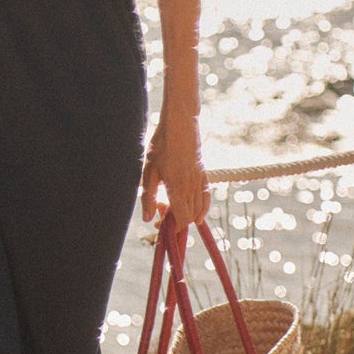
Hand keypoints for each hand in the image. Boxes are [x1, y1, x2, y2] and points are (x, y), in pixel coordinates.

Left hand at [140, 113, 208, 229]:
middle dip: (176, 221)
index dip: (172, 227)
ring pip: (198, 209)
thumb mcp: (149, 171)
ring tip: (171, 207)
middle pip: (189, 217)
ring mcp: (199, 181)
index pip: (181, 219)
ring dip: (187, 215)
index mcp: (177, 189)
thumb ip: (148, 197)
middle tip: (161, 210)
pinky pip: (206, 197)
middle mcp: (191, 188)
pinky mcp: (203, 174)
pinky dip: (203, 208)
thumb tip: (147, 219)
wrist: (180, 125)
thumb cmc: (161, 146)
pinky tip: (198, 214)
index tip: (159, 224)